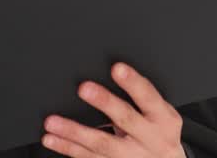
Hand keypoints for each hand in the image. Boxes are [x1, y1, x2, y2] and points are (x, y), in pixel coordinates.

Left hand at [41, 62, 185, 157]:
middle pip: (125, 118)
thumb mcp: (160, 114)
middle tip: (84, 88)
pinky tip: (52, 140)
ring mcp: (132, 157)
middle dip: (104, 102)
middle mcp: (150, 139)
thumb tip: (112, 70)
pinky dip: (68, 148)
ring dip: (74, 132)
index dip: (133, 83)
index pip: (149, 97)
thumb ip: (140, 96)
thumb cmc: (159, 133)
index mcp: (163, 119)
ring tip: (52, 122)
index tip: (117, 68)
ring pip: (101, 144)